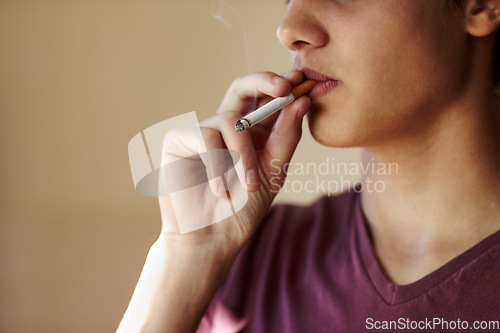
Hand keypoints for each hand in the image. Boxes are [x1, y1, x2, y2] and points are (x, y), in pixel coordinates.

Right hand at [158, 70, 310, 252]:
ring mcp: (201, 132)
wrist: (210, 239)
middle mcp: (225, 128)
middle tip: (286, 86)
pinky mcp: (179, 140)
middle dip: (264, 81)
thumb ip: (285, 137)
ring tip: (249, 185)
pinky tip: (219, 190)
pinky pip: (205, 138)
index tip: (300, 81)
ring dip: (244, 155)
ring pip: (230, 121)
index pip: (264, 98)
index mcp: (250, 134)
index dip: (281, 85)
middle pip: (241, 87)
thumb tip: (300, 100)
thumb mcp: (273, 171)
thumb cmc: (241, 209)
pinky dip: (217, 165)